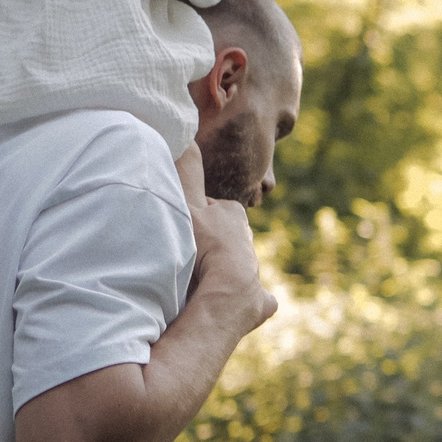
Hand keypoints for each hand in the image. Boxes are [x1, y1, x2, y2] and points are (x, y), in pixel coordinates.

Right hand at [178, 145, 276, 331]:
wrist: (229, 291)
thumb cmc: (205, 245)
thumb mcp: (188, 203)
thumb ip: (186, 170)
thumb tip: (184, 135)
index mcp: (231, 215)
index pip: (212, 208)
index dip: (196, 215)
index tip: (183, 224)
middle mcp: (246, 240)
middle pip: (227, 237)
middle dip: (213, 242)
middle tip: (190, 254)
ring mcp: (254, 272)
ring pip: (238, 265)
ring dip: (221, 271)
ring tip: (200, 280)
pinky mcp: (258, 301)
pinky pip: (257, 299)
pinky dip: (250, 301)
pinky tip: (242, 305)